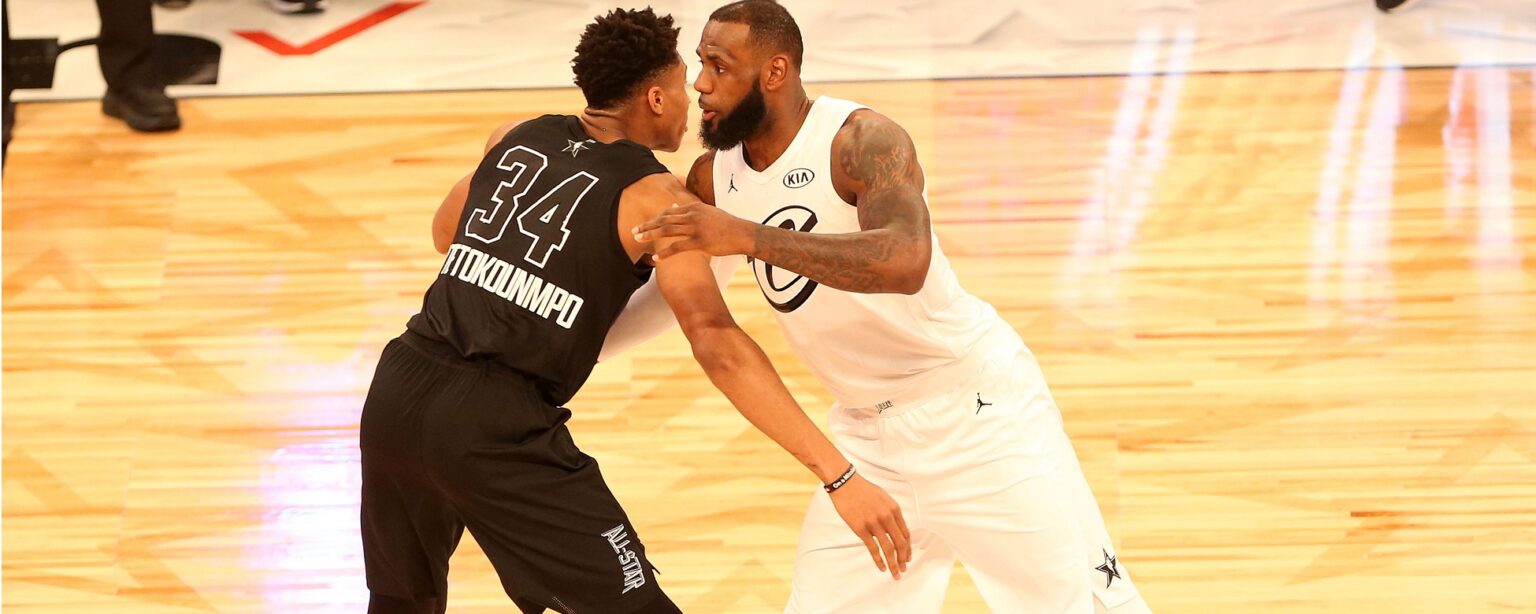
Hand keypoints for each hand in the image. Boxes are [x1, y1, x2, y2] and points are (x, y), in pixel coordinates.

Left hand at [632, 203, 753, 259]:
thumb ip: (689, 210)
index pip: (668, 212)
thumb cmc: (725, 225)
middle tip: (634, 230)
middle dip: (647, 225)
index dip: (655, 219)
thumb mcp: (707, 212)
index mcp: (693, 207)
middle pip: (664, 219)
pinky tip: (656, 258)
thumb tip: (673, 206)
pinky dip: (665, 253)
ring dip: (650, 235)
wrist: (742, 233)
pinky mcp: (699, 242)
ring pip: (667, 230)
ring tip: (638, 240)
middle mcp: (692, 215)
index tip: (645, 225)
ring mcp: (695, 228)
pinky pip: (677, 247)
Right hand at [828, 474, 911, 578]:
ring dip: (893, 564)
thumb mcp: (884, 497)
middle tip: (904, 569)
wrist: (845, 484)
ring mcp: (874, 524)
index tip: (908, 557)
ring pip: (888, 548)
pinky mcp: (861, 529)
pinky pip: (873, 549)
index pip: (905, 533)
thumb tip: (896, 529)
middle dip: (903, 559)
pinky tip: (882, 568)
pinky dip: (879, 560)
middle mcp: (887, 517)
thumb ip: (891, 512)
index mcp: (894, 509)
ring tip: (896, 573)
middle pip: (900, 543)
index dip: (908, 548)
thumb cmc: (864, 490)